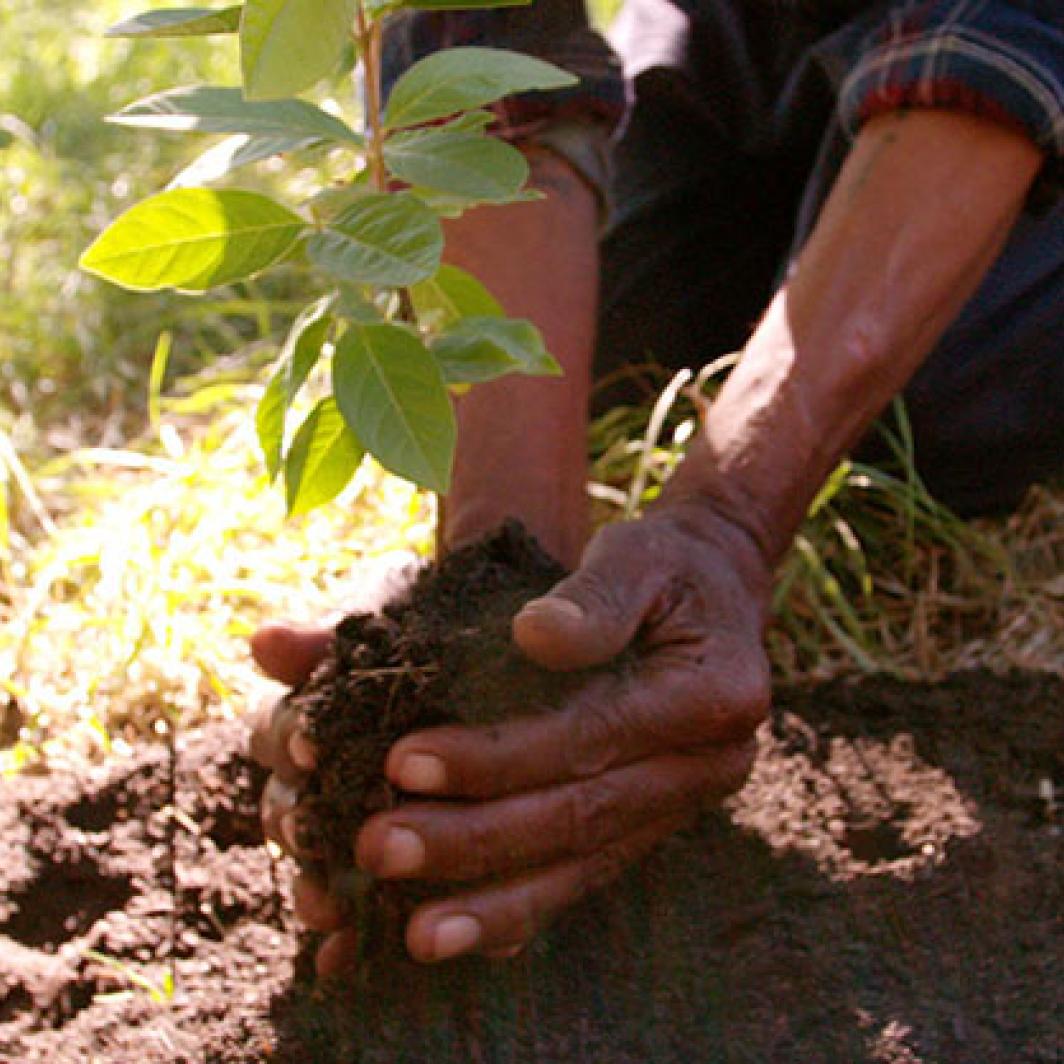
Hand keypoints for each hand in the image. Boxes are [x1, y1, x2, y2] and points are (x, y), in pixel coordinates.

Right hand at [248, 551, 422, 970]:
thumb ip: (341, 640)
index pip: (283, 729)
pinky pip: (394, 908)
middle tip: (311, 838)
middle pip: (295, 805)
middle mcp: (340, 770)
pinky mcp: (423, 868)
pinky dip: (376, 935)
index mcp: (328, 710)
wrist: (530, 651)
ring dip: (323, 890)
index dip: (291, 736)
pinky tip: (357, 961)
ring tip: (331, 912)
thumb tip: (262, 642)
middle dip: (298, 825)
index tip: (310, 745)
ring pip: (333, 865)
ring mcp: (377, 821)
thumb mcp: (415, 625)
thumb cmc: (462, 634)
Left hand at [339, 504, 771, 967]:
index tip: (404, 759)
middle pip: (581, 816)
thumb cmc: (665, 565)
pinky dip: (528, 908)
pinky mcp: (652, 818)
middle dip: (475, 840)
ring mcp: (682, 801)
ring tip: (416, 936)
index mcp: (710, 694)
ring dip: (495, 902)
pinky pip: (590, 871)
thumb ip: (595, 598)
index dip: (496, 755)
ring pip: (585, 865)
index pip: (589, 737)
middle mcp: (707, 764)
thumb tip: (534, 635)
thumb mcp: (637, 557)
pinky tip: (469, 938)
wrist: (716, 589)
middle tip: (379, 848)